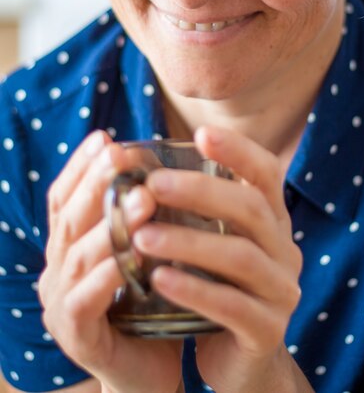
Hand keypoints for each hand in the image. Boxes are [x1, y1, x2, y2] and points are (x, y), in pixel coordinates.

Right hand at [38, 131, 182, 392]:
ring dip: (109, 224)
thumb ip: (142, 217)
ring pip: (78, 255)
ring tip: (142, 198)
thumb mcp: (143, 251)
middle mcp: (57, 270)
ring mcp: (61, 304)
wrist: (150, 371)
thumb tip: (162, 166)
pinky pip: (86, 300)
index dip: (80, 166)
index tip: (105, 137)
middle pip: (68, 218)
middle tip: (119, 155)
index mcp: (70, 246)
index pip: (64, 198)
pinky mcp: (77, 336)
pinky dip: (108, 275)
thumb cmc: (150, 303)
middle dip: (94, 182)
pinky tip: (132, 257)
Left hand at [135, 127, 303, 392]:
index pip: (267, 173)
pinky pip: (232, 306)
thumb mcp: (215, 242)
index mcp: (272, 222)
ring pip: (241, 256)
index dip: (238, 150)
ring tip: (142, 237)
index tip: (201, 133)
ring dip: (189, 242)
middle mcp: (285, 250)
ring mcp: (281, 291)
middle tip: (153, 184)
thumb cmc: (218, 287)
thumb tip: (145, 168)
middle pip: (252, 208)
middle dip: (202, 191)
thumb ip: (197, 211)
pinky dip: (194, 290)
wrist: (239, 360)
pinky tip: (159, 280)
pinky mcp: (268, 330)